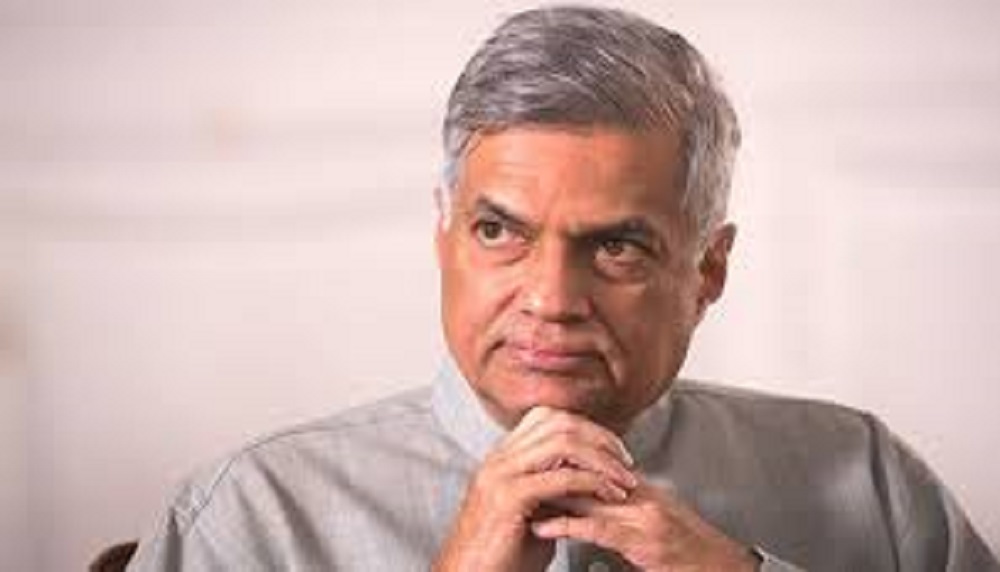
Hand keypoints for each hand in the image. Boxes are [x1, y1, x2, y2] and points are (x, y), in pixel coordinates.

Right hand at [433, 407, 637, 571]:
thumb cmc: (501, 556)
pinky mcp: (509, 497)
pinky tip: (609, 496)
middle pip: (559, 422)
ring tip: (623, 480)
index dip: (585, 427)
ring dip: (602, 459)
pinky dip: (593, 482)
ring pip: (563, 443)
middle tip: (626, 461)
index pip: (548, 416)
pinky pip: (562, 477)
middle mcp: (499, 459)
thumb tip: (587, 478)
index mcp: (502, 458)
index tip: (611, 449)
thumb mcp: (531, 513)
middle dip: (600, 438)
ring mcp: (501, 475)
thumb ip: (553, 490)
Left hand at [532, 476, 758, 570]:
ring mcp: (641, 516)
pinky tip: (541, 527)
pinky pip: (596, 528)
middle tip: (510, 474)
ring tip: (515, 496)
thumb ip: (618, 518)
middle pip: (583, 472)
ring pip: (585, 495)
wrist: (725, 570)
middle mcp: (639, 496)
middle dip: (546, 473)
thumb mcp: (650, 530)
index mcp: (638, 490)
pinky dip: (565, 525)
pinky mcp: (642, 540)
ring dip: (547, 494)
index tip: (524, 464)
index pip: (591, 464)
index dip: (557, 463)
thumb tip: (583, 515)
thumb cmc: (689, 557)